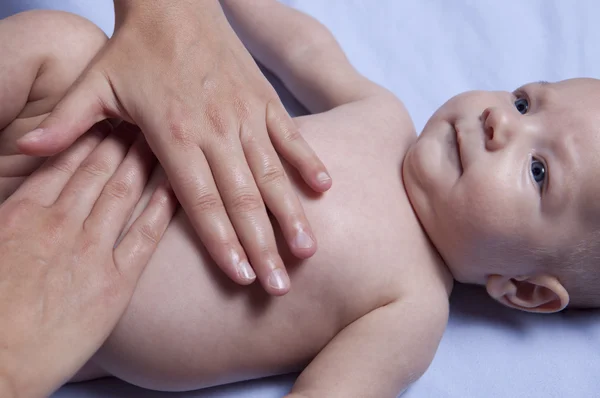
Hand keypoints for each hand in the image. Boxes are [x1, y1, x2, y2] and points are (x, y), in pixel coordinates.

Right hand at [0, 122, 175, 396]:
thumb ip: (13, 216)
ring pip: (126, 193)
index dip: (88, 135)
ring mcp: (90, 250)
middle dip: (126, 138)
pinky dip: (163, 207)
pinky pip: (146, 235)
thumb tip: (25, 197)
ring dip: (148, 162)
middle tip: (148, 115)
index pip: (64, 162)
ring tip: (168, 139)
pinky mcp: (115, 283)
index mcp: (23, 212)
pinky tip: (180, 188)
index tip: (108, 116)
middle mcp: (59, 223)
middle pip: (100, 169)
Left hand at [16, 0, 330, 294]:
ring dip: (291, 213)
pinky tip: (324, 189)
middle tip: (279, 285)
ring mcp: (245, 115)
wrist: (174, 3)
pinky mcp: (264, 99)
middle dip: (262, 245)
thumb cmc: (135, 49)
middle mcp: (216, 130)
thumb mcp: (94, 84)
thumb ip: (66, 122)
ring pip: (273, 172)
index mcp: (175, 134)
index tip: (240, 277)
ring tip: (307, 250)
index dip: (221, 241)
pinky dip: (308, 161)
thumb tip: (23, 149)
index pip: (201, 200)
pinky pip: (291, 135)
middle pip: (243, 197)